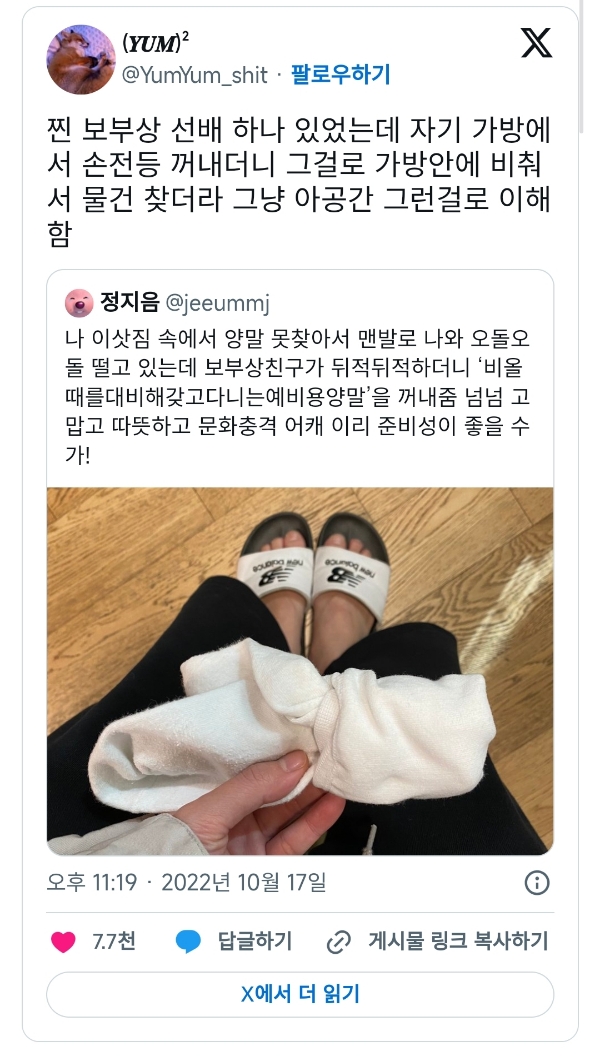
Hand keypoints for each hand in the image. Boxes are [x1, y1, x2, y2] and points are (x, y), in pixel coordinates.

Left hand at [170, 750, 344, 854]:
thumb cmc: (178, 853)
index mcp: (215, 807)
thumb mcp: (209, 813)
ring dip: (314, 798)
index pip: (253, 779)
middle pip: (275, 797)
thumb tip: (293, 763)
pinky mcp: (269, 870)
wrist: (174, 909)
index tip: (303, 747)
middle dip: (301, 778)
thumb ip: (250, 787)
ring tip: (336, 776)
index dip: (278, 764)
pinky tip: (331, 804)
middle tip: (326, 757)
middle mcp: (235, 827)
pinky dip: (316, 822)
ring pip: (290, 818)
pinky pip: (296, 842)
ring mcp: (252, 849)